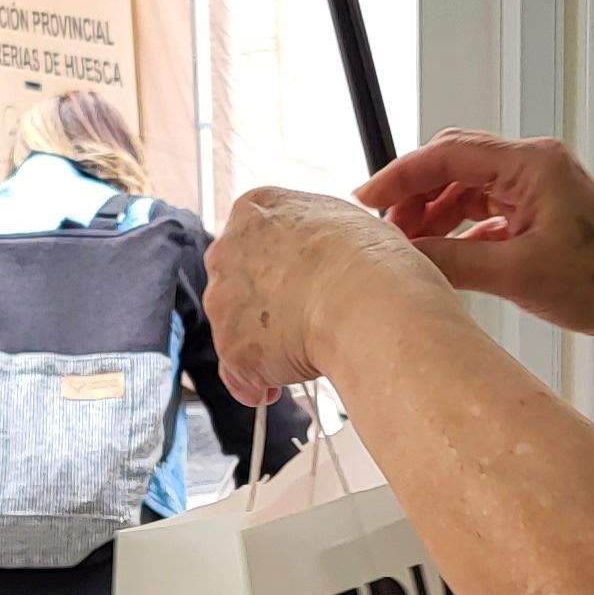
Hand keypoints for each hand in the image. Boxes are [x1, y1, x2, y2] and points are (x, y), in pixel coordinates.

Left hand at [202, 185, 454, 404]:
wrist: (366, 301)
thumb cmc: (370, 259)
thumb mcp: (345, 221)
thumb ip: (316, 234)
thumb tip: (327, 249)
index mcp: (256, 209)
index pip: (253, 240)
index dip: (277, 269)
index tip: (296, 286)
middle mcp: (228, 250)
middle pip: (236, 284)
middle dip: (261, 307)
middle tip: (299, 322)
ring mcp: (223, 301)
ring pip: (234, 328)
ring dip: (260, 344)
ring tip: (299, 356)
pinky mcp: (231, 348)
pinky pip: (237, 373)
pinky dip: (255, 382)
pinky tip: (277, 385)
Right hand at [355, 131, 593, 339]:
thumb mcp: (516, 274)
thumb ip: (452, 259)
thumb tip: (403, 255)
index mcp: (532, 163)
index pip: (448, 153)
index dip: (400, 175)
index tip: (367, 199)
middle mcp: (535, 164)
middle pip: (454, 161)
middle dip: (415, 192)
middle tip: (384, 227)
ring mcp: (539, 185)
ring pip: (468, 185)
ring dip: (435, 212)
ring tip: (410, 245)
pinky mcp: (541, 209)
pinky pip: (486, 207)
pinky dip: (459, 226)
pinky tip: (444, 253)